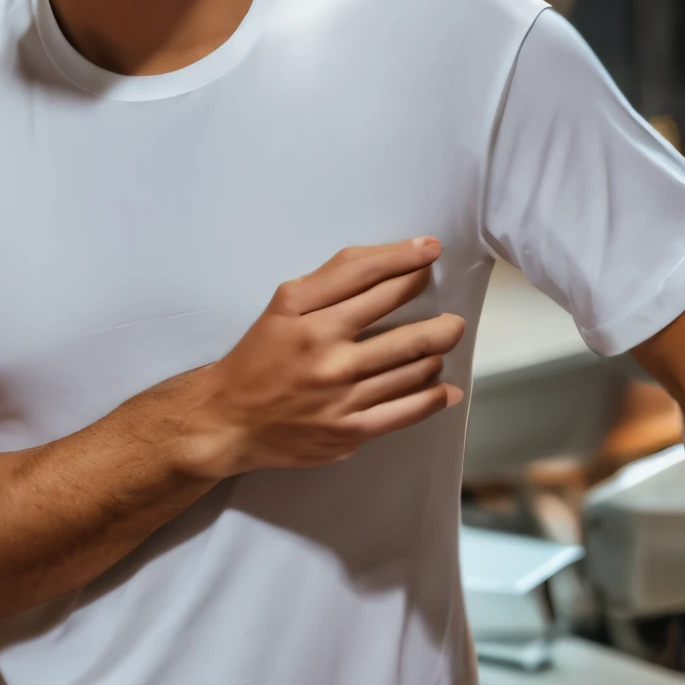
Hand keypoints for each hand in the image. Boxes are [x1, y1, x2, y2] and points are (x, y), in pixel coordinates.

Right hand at [181, 239, 464, 477]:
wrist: (229, 418)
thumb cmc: (260, 354)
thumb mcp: (285, 303)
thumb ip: (333, 277)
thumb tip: (390, 257)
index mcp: (309, 316)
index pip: (371, 280)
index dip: (407, 262)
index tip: (432, 252)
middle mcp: (328, 355)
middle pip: (406, 334)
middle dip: (441, 324)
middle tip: (455, 318)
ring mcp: (342, 397)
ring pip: (412, 371)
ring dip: (436, 356)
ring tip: (442, 345)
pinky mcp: (349, 432)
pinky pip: (405, 413)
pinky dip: (433, 398)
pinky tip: (447, 389)